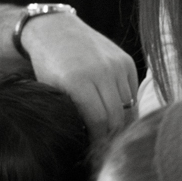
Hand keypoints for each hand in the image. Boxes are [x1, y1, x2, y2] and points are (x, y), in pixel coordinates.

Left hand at [19, 12, 138, 142]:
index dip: (99, 140)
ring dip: (121, 122)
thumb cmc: (49, 65)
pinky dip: (126, 105)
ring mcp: (116, 64)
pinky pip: (132, 92)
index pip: (99, 121)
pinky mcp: (126, 60)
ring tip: (112, 132)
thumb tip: (91, 141)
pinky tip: (116, 112)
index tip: (96, 150)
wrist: (56, 29)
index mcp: (78, 80)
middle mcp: (102, 71)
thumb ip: (72, 113)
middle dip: (112, 135)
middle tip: (106, 146)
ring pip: (128, 106)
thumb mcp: (53, 91)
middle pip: (117, 116)